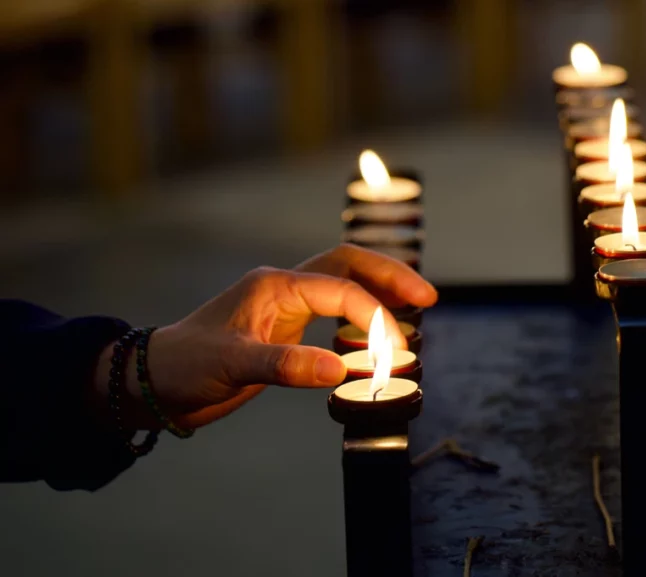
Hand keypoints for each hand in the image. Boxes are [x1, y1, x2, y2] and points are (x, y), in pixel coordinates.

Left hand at [92, 245, 436, 429]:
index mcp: (275, 285)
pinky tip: (376, 330)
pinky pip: (334, 309)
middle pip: (349, 266)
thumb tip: (338, 369)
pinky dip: (361, 314)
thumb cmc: (187, 366)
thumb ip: (285, 365)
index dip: (374, 316)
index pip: (341, 290)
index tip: (393, 350)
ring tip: (414, 306)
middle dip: (390, 277)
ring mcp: (286, 305)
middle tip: (427, 297)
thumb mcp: (233, 365)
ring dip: (379, 291)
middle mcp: (285, 287)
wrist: (158, 381)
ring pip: (344, 283)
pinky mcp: (286, 326)